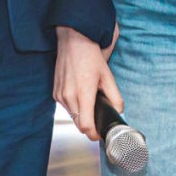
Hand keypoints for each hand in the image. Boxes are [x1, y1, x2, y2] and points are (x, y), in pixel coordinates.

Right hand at [53, 23, 120, 141]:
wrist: (73, 41)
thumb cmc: (90, 56)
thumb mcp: (107, 76)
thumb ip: (115, 97)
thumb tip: (119, 112)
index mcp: (83, 94)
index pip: (85, 126)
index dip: (94, 134)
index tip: (100, 134)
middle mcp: (68, 97)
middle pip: (79, 124)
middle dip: (89, 125)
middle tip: (99, 119)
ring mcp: (60, 95)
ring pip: (72, 116)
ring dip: (81, 115)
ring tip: (89, 102)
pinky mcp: (55, 93)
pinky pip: (66, 107)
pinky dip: (74, 106)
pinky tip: (79, 94)